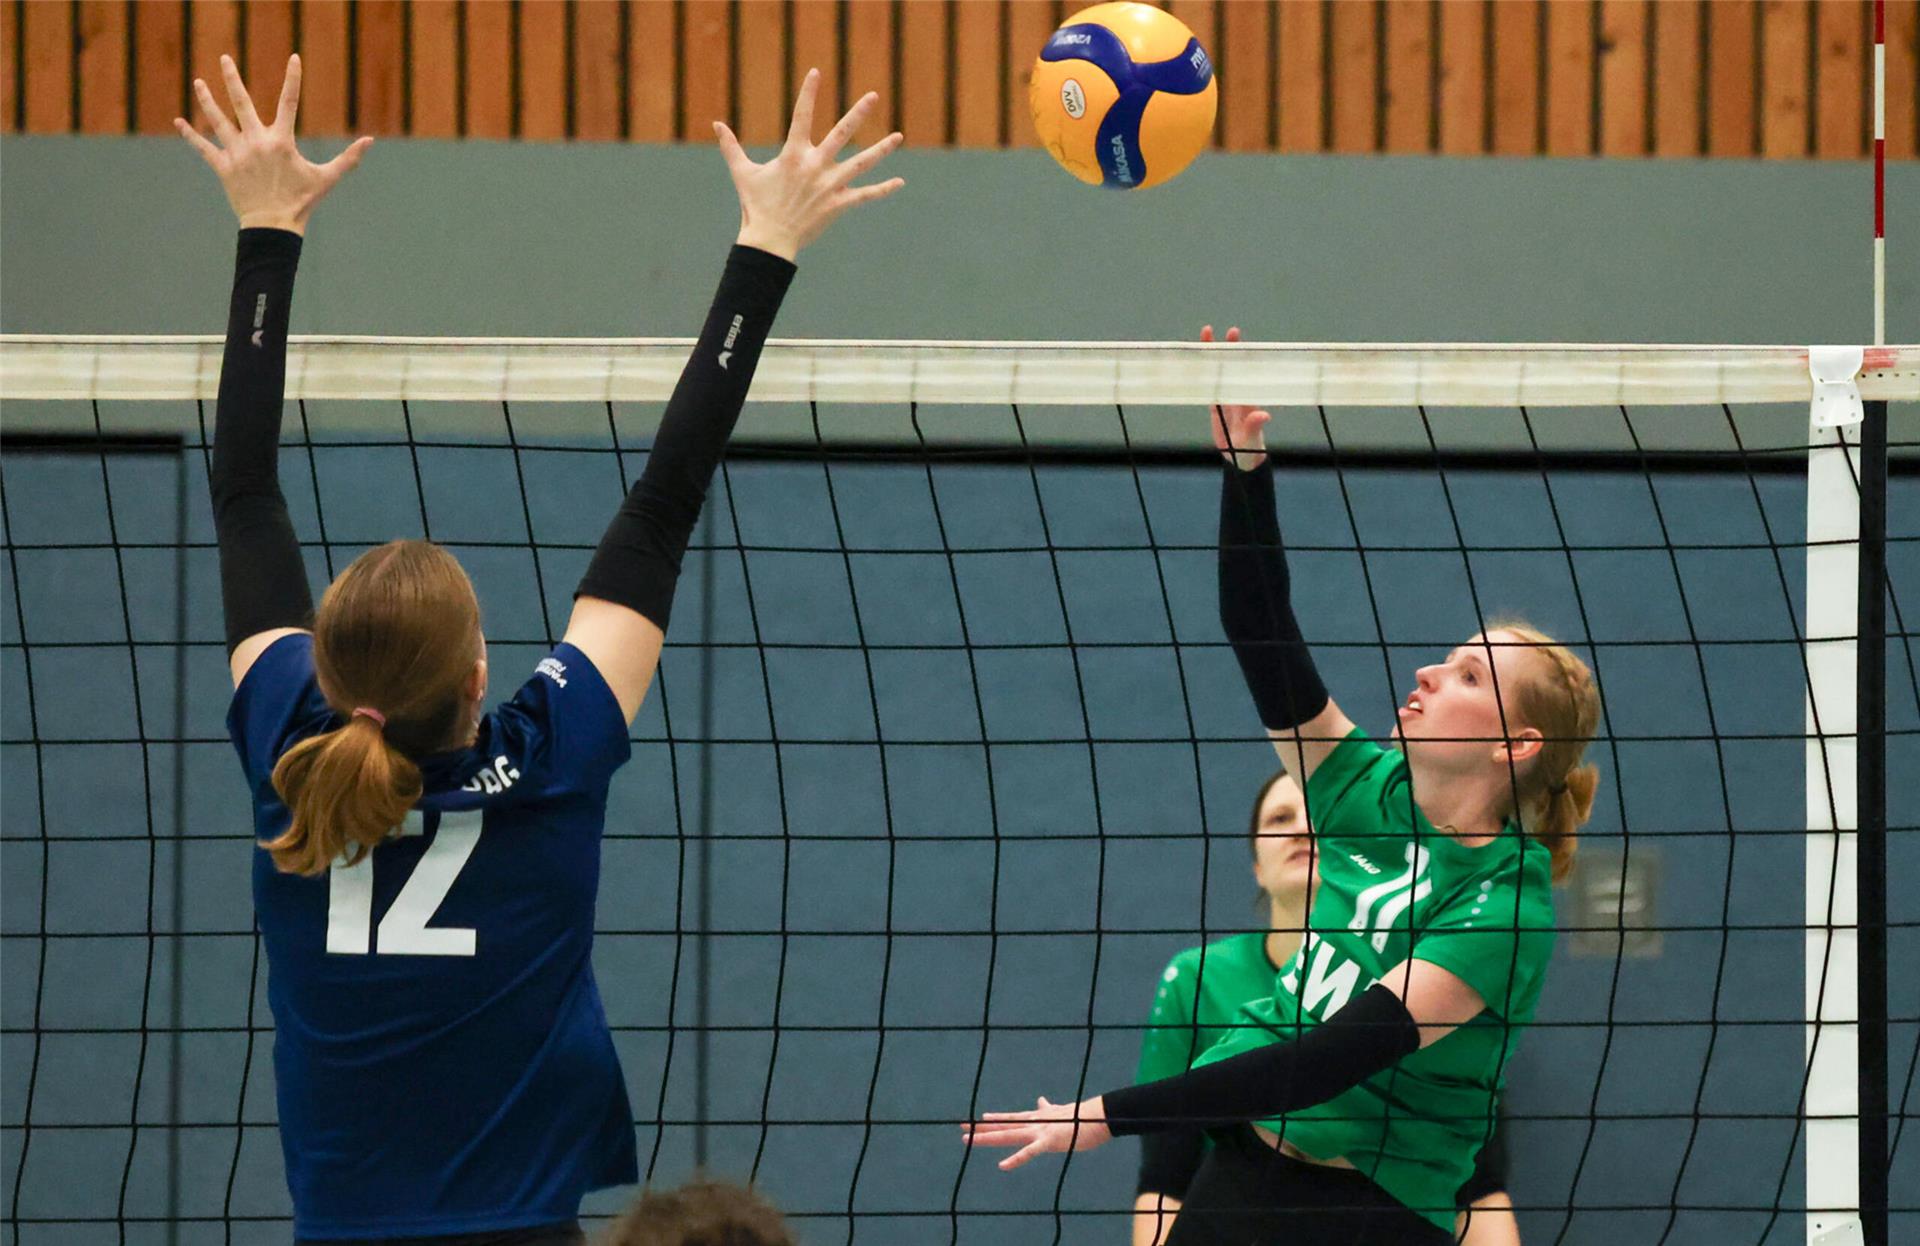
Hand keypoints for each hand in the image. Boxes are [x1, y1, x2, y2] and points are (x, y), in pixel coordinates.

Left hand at [175, 54, 371, 234]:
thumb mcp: (327, 178)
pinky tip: (179, 122)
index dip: (293, 79)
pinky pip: (204, 149)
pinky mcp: (223, 167)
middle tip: (225, 57)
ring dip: (207, 100)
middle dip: (232, 78)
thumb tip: (370, 141)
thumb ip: (348, 158)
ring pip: (218, 121)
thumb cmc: (302, 202)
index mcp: (281, 141)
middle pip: (241, 103)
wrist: (274, 227)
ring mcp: (237, 153)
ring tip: (198, 82)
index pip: (289, 102)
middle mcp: (256, 142)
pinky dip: (191, 136)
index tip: (294, 58)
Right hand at [716, 68, 904, 260]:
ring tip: (898, 137)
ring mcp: (829, 186)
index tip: (816, 73)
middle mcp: (815, 166)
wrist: (769, 240)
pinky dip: (883, 190)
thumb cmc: (755, 205)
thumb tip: (716, 124)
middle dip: (858, 114)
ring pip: (861, 163)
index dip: (808, 93)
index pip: (802, 116)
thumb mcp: (742, 173)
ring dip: (881, 150)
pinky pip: (865, 196)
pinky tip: (900, 182)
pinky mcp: (838, 205)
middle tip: (873, 96)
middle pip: (841, 134)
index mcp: (793, 155)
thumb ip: (732, 147)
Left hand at [961, 1095, 1111, 1170]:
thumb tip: (1040, 1100)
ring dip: (988, 1138)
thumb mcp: (1060, 1111)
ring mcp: (1039, 1132)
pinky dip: (1015, 1159)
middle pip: (1003, 1127)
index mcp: (1037, 1119)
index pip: (1010, 1119)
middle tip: (960, 1127)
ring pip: (1008, 1136)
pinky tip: (1002, 1166)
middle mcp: (1034, 1124)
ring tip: (969, 1139)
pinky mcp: (1049, 1142)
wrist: (1098, 1116)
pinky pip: (1029, 1153)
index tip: (975, 1119)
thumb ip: (1047, 1108)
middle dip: (981, 1128)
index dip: (992, 1120)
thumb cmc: (1082, 1116)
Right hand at [1201, 325, 1271, 471]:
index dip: (1238, 352)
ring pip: (1218, 371)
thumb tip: (1264, 414)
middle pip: (1231, 365)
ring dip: (1213, 356)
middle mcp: (1237, 393)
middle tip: (1228, 330)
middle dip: (1228, 347)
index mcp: (1246, 397)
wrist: (1241, 458)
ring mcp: (1226, 398)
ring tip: (1206, 334)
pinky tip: (1195, 360)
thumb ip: (1255, 426)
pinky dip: (1202, 373)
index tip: (1234, 336)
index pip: (1242, 369)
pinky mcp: (1216, 405)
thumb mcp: (1251, 438)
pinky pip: (1208, 385)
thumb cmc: (1249, 448)